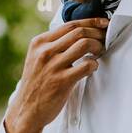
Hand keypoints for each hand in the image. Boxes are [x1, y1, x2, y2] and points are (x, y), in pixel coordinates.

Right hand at [4, 18, 108, 132]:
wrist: (26, 110)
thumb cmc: (36, 84)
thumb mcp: (37, 58)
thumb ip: (53, 45)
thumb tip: (79, 33)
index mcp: (39, 43)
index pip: (70, 25)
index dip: (91, 22)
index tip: (103, 23)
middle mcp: (45, 52)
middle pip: (79, 32)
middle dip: (97, 33)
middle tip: (105, 38)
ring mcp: (53, 66)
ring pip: (84, 44)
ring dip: (98, 46)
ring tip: (100, 52)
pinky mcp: (62, 81)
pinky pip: (86, 65)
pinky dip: (94, 64)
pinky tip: (92, 67)